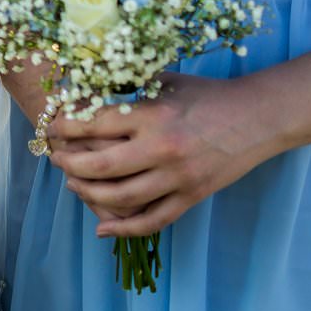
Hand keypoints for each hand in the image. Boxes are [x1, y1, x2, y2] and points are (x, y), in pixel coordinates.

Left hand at [46, 72, 272, 237]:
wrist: (258, 117)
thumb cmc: (206, 94)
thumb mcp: (164, 81)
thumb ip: (128, 88)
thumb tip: (85, 91)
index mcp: (152, 115)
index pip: (94, 124)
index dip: (65, 127)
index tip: (51, 126)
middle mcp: (162, 149)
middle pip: (101, 166)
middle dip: (69, 164)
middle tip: (55, 158)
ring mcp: (178, 178)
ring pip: (121, 199)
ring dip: (88, 194)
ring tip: (72, 184)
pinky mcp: (192, 197)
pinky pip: (152, 220)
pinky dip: (124, 229)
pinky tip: (101, 228)